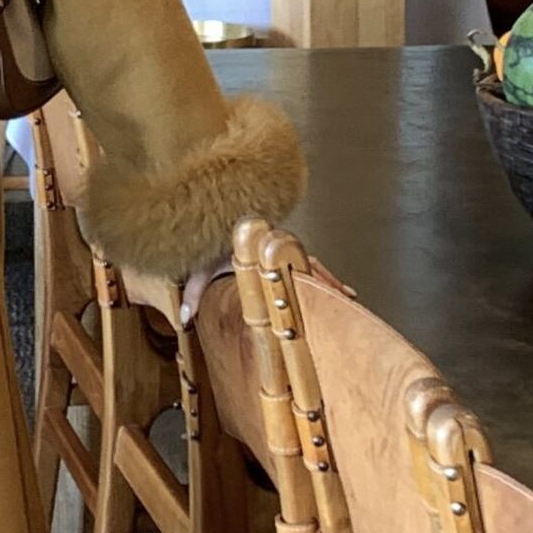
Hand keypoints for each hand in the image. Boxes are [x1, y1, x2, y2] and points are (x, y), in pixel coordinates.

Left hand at [179, 252, 354, 326]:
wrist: (217, 214)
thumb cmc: (209, 243)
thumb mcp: (200, 267)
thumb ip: (194, 291)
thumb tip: (184, 318)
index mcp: (259, 253)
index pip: (281, 267)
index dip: (297, 279)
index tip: (309, 291)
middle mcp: (276, 251)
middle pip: (305, 265)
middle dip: (322, 282)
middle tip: (340, 297)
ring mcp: (284, 253)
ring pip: (313, 266)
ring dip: (328, 281)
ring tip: (347, 296)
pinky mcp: (287, 256)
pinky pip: (312, 266)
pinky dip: (326, 279)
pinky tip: (342, 291)